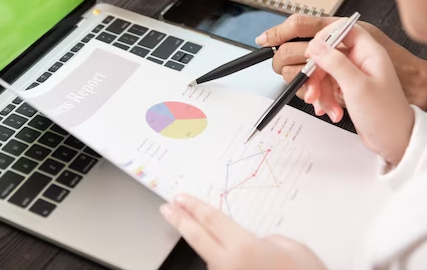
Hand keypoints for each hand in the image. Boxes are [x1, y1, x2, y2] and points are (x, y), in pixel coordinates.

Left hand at [160, 194, 326, 269]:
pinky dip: (221, 261)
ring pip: (210, 257)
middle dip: (179, 221)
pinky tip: (232, 258)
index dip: (193, 207)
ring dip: (203, 244)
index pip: (210, 220)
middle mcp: (228, 265)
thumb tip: (259, 241)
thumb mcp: (295, 249)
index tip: (179, 198)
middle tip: (166, 209)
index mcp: (244, 247)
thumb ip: (270, 239)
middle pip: (196, 237)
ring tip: (199, 230)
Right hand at [304, 21, 414, 164]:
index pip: (342, 30)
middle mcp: (360, 61)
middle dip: (316, 74)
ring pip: (323, 72)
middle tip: (312, 89)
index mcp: (369, 52)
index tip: (311, 53)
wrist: (393, 141)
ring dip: (319, 90)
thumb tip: (315, 45)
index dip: (323, 38)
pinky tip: (329, 110)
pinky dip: (324, 99)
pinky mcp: (347, 88)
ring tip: (325, 106)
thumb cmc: (386, 115)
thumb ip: (334, 62)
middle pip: (327, 54)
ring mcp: (353, 75)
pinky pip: (326, 86)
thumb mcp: (357, 86)